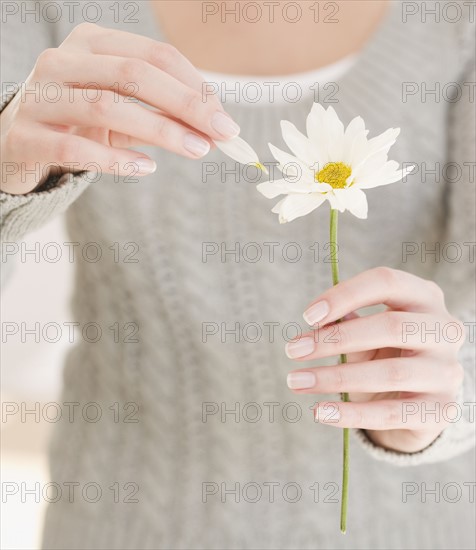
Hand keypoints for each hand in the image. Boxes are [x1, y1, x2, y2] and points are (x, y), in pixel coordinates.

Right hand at [0, 22, 239, 193]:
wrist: (16, 145)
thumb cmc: (78, 125)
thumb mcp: (123, 114)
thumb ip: (161, 116)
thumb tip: (213, 130)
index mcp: (91, 44)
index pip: (154, 56)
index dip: (195, 87)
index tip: (225, 120)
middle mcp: (62, 61)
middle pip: (134, 74)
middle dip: (186, 104)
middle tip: (223, 134)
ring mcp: (39, 97)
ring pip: (107, 105)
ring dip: (160, 129)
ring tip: (196, 149)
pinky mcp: (24, 136)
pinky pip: (74, 147)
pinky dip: (116, 158)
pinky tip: (146, 167)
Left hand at [285, 267, 465, 452]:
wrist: (417, 401)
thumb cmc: (386, 354)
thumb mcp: (368, 333)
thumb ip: (346, 324)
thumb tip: (316, 323)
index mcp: (423, 297)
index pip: (386, 282)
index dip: (344, 295)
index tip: (307, 316)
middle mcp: (444, 330)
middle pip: (389, 327)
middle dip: (335, 339)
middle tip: (293, 350)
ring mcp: (446, 372)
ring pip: (389, 374)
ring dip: (335, 378)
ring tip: (296, 381)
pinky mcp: (440, 411)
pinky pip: (391, 414)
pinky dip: (351, 414)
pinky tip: (320, 412)